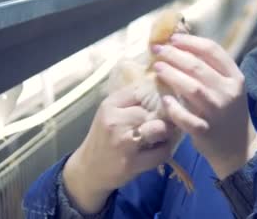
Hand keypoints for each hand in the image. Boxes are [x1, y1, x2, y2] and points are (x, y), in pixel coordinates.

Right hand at [63, 86, 174, 212]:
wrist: (87, 170)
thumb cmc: (103, 138)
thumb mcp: (110, 113)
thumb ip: (131, 100)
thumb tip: (162, 86)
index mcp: (110, 105)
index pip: (142, 90)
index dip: (156, 95)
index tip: (163, 101)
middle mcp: (116, 122)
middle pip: (154, 110)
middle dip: (164, 115)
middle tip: (168, 120)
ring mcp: (124, 143)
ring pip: (160, 128)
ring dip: (167, 132)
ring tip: (165, 134)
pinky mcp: (132, 163)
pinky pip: (161, 152)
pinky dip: (166, 149)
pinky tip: (160, 148)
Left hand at [152, 34, 256, 178]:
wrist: (238, 147)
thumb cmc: (228, 112)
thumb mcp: (228, 87)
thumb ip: (212, 69)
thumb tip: (182, 45)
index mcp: (235, 77)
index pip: (213, 51)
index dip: (190, 42)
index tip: (172, 38)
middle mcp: (228, 92)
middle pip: (198, 67)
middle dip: (174, 55)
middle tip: (157, 50)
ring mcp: (217, 112)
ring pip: (192, 88)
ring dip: (172, 75)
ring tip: (157, 68)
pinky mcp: (206, 131)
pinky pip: (186, 117)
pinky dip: (174, 107)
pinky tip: (164, 99)